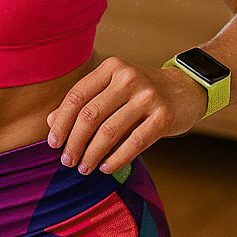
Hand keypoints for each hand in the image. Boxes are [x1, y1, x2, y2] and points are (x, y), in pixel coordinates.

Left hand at [46, 57, 206, 174]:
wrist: (185, 90)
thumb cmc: (139, 94)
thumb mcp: (111, 90)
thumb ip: (83, 103)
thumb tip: (51, 122)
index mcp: (111, 67)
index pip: (77, 96)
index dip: (61, 122)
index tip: (53, 144)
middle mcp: (128, 78)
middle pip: (90, 115)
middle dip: (74, 142)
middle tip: (67, 161)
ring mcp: (148, 96)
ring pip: (109, 131)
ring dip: (92, 154)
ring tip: (84, 168)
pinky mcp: (164, 116)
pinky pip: (134, 143)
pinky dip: (116, 159)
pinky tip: (106, 168)